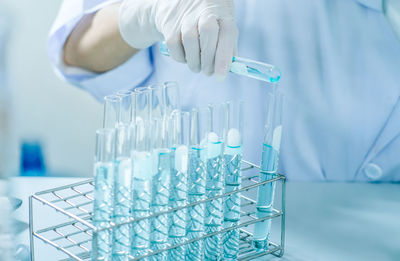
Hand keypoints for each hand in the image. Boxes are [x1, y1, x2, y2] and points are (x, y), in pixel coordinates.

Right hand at [119, 0, 237, 79]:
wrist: (177, 3)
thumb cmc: (206, 19)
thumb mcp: (222, 24)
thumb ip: (228, 44)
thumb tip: (230, 69)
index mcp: (222, 11)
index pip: (227, 33)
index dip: (224, 57)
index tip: (220, 76)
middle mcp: (204, 10)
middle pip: (208, 35)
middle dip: (208, 60)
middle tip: (208, 72)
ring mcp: (185, 16)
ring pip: (189, 42)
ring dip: (194, 62)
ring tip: (197, 66)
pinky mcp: (169, 23)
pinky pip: (174, 46)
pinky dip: (181, 58)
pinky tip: (186, 57)